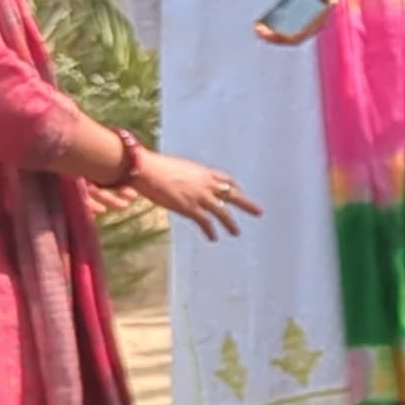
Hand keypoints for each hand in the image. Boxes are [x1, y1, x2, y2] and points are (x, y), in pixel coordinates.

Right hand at [129, 149, 259, 237]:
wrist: (145, 169)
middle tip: (259, 212)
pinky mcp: (190, 208)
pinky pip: (205, 222)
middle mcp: (205, 183)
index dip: (234, 187)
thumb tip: (177, 179)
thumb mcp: (175, 167)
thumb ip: (183, 175)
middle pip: (232, 195)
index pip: (225, 179)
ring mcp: (200, 196)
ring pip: (222, 212)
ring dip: (230, 223)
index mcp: (202, 171)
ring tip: (236, 232)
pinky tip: (213, 238)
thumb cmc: (153, 166)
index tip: (239, 191)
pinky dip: (210, 231)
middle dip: (247, 204)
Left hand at [255, 0, 345, 46]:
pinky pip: (283, 27)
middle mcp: (309, 26)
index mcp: (316, 22)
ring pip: (285, 35)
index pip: (299, 36)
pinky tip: (260, 22)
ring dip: (270, 34)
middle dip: (272, 37)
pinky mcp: (296, 18)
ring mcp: (303, 23)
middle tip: (258, 30)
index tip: (273, 33)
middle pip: (289, 38)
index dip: (285, 37)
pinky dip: (272, 27)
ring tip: (256, 28)